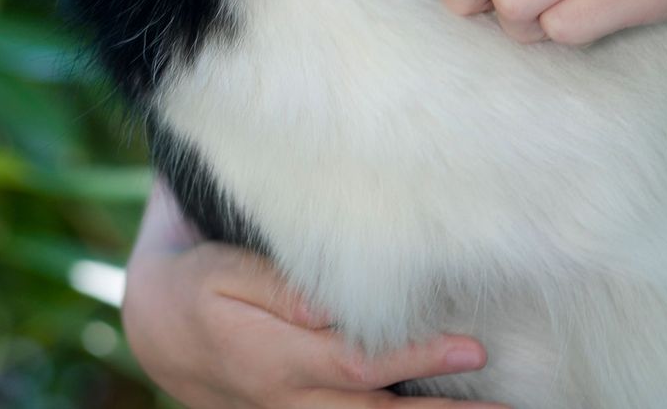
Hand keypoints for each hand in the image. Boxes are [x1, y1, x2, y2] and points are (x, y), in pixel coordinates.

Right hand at [122, 180, 510, 407]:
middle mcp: (289, 401)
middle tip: (507, 407)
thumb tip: (335, 303)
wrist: (159, 329)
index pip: (361, 365)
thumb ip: (283, 287)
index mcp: (275, 360)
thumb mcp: (227, 272)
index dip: (417, 359)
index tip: (471, 347)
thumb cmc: (201, 283)